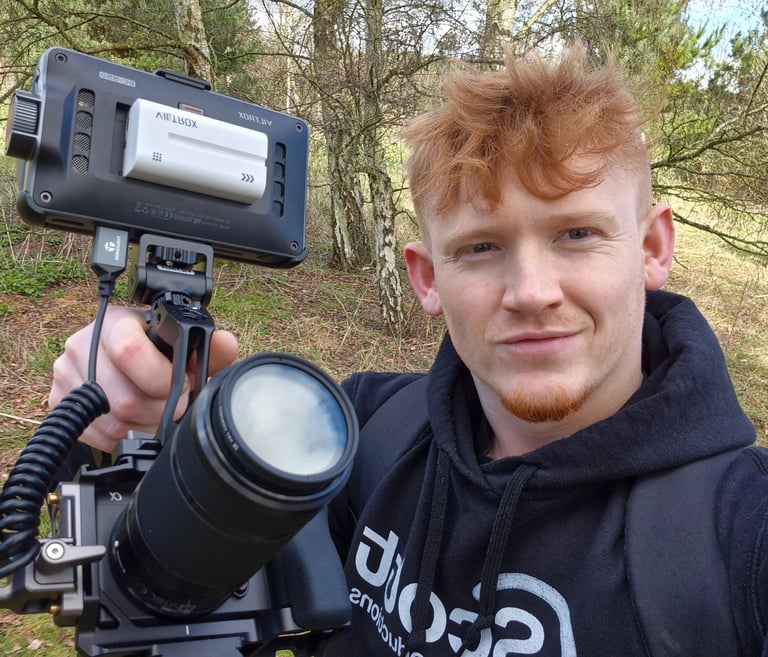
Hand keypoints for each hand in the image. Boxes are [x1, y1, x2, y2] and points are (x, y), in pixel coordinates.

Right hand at [49, 306, 238, 452]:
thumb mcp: (181, 346)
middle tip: (174, 403)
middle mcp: (83, 344)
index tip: (180, 384)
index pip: (130, 351)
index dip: (162, 378)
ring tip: (157, 411)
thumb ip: (207, 347)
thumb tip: (225, 343)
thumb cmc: (155, 352)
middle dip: (159, 409)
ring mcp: (67, 374)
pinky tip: (135, 419)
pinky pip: (97, 433)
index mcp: (115, 322)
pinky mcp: (59, 401)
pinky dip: (123, 435)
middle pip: (124, 397)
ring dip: (145, 425)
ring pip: (113, 421)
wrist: (122, 361)